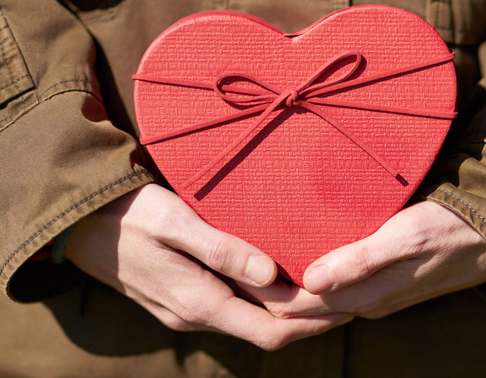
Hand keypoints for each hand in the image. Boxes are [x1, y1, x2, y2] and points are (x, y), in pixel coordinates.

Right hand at [64, 184, 351, 349]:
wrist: (80, 223)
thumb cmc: (128, 215)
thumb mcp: (175, 223)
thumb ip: (222, 250)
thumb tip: (271, 274)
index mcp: (199, 301)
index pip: (270, 330)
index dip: (312, 323)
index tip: (346, 305)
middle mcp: (196, 315)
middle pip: (265, 329)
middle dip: (308, 319)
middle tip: (346, 296)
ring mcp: (186, 310)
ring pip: (249, 320)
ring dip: (287, 310)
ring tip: (321, 286)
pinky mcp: (181, 298)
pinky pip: (233, 309)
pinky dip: (262, 301)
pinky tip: (277, 280)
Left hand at [241, 201, 485, 318]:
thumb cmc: (451, 229)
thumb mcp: (407, 237)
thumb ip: (360, 260)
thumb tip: (311, 281)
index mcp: (365, 295)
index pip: (297, 305)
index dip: (263, 293)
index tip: (232, 272)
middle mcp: (364, 302)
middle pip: (301, 309)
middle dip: (266, 295)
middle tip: (231, 270)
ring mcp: (373, 295)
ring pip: (316, 302)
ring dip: (285, 290)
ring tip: (254, 268)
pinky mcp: (380, 283)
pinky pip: (334, 289)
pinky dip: (308, 282)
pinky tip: (297, 264)